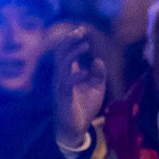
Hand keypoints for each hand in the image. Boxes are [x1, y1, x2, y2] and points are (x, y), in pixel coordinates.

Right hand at [52, 28, 105, 148]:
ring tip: (85, 45)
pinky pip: (67, 84)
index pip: (64, 52)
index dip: (71, 40)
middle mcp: (60, 78)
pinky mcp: (63, 98)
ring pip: (62, 66)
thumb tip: (98, 60)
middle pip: (60, 54)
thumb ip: (98, 74)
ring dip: (73, 54)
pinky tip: (85, 72)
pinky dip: (76, 76)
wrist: (75, 129)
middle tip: (81, 31)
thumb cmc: (84, 107)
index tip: (82, 29)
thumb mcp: (96, 88)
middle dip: (69, 41)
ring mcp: (60, 87)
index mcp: (67, 74)